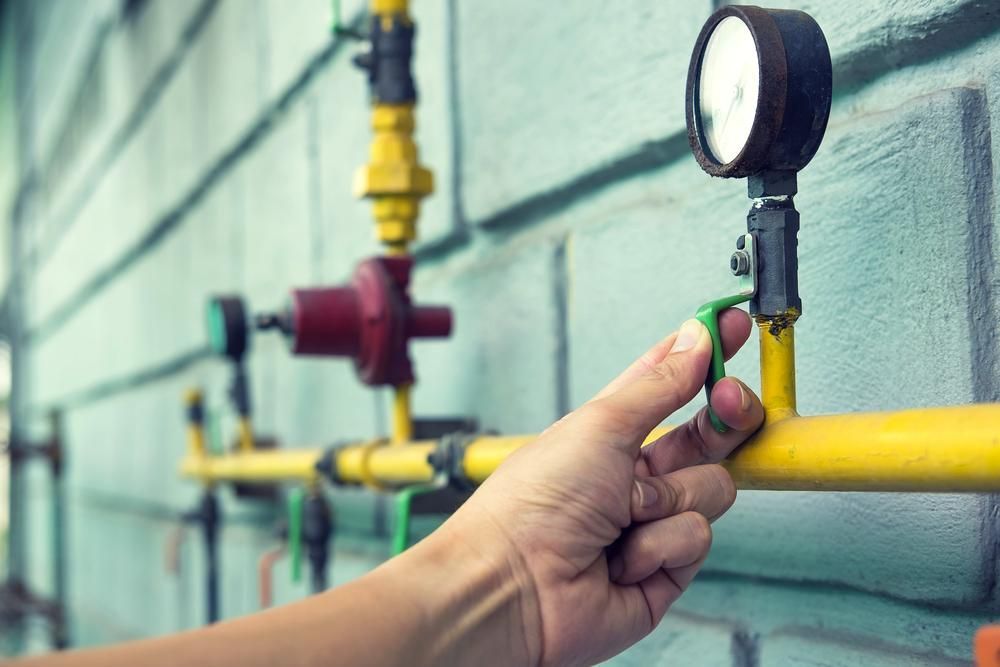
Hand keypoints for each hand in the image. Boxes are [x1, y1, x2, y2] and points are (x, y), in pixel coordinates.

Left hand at [441, 310, 763, 665]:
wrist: (516, 587)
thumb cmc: (534, 504)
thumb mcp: (600, 424)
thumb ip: (660, 384)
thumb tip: (695, 339)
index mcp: (612, 432)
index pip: (669, 384)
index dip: (702, 356)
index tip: (730, 326)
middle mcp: (636, 474)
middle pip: (710, 434)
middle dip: (723, 415)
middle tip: (728, 399)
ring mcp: (654, 521)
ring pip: (712, 487)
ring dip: (669, 499)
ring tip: (624, 515)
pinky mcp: (668, 567)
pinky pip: (699, 537)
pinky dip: (661, 545)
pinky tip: (622, 556)